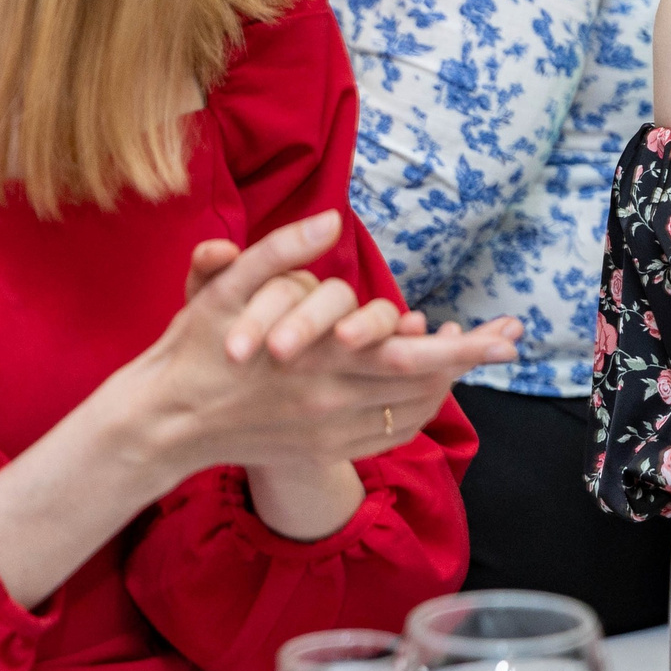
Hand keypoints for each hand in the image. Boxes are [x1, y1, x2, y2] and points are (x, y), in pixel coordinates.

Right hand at [124, 213, 517, 476]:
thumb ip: (280, 252)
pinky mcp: (323, 452)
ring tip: (471, 356)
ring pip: (412, 409)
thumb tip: (331, 218)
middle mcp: (335, 402)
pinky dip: (416, 410)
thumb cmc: (194, 350)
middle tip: (509, 339)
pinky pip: (388, 434)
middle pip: (425, 384)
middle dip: (471, 359)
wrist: (162, 423)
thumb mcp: (227, 290)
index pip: (414, 356)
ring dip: (447, 383)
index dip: (465, 348)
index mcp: (321, 361)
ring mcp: (332, 433)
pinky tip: (428, 389)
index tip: (506, 335)